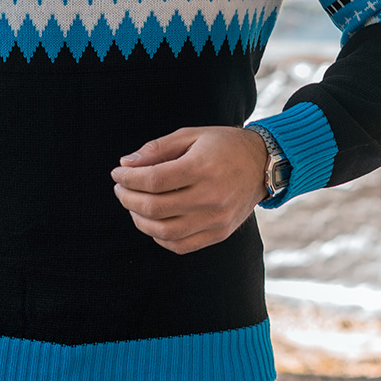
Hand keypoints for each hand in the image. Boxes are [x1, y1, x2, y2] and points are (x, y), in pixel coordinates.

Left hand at [110, 126, 268, 254]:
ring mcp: (216, 219)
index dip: (128, 178)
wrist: (262, 163)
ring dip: (140, 220)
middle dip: (128, 198)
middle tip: (120, 189)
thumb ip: (157, 149)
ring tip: (133, 205)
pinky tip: (153, 221)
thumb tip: (126, 164)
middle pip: (155, 207)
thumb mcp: (191, 135)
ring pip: (164, 231)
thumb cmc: (223, 145)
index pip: (153, 180)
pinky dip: (160, 237)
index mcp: (202, 167)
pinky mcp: (219, 233)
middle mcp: (210, 197)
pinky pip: (180, 245)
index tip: (118, 173)